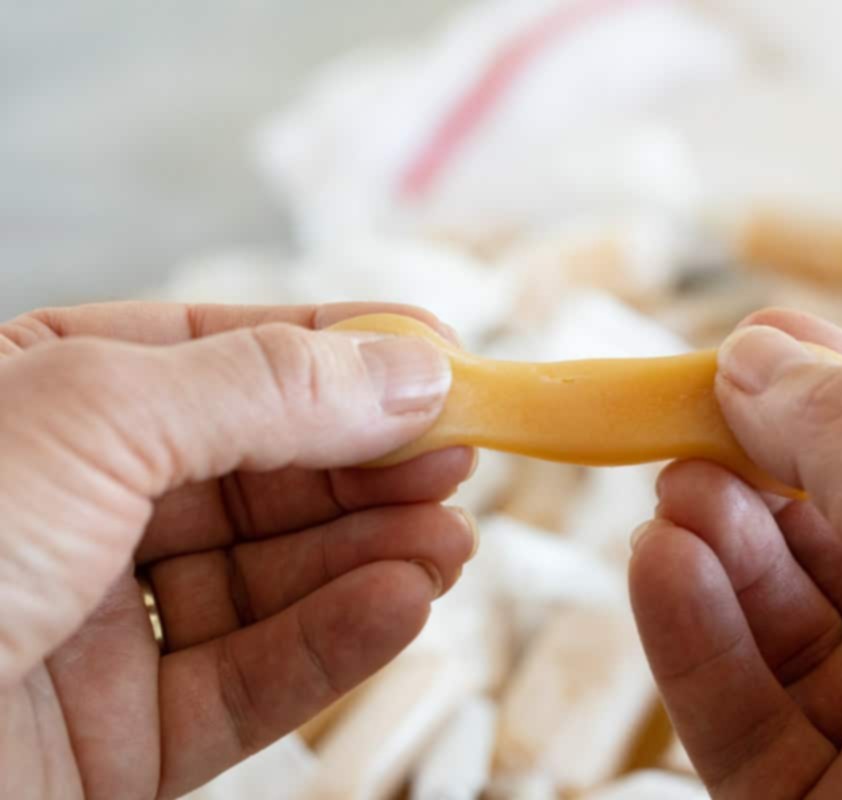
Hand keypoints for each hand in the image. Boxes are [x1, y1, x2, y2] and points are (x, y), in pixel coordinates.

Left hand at [0, 302, 476, 798]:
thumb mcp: (97, 414)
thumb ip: (268, 390)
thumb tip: (411, 370)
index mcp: (46, 396)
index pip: (228, 358)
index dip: (343, 357)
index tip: (444, 363)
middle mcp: (74, 506)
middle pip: (264, 475)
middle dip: (368, 466)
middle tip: (463, 458)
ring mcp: (96, 626)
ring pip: (269, 583)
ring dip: (369, 557)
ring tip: (452, 541)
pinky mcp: (116, 739)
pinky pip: (246, 683)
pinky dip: (334, 644)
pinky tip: (401, 605)